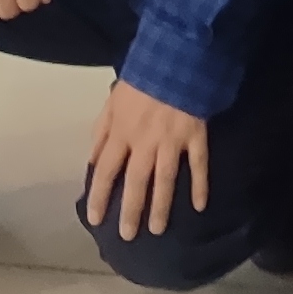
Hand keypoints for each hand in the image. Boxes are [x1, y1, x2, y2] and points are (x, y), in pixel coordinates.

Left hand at [83, 82, 211, 240]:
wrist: (177, 57)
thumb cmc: (141, 78)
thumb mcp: (112, 100)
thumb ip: (101, 130)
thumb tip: (92, 160)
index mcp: (121, 132)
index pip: (106, 170)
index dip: (99, 196)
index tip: (95, 219)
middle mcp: (144, 141)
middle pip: (136, 182)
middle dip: (130, 210)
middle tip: (128, 236)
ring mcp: (172, 141)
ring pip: (165, 180)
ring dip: (161, 206)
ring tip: (157, 229)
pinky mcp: (195, 136)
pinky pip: (198, 165)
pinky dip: (200, 185)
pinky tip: (199, 205)